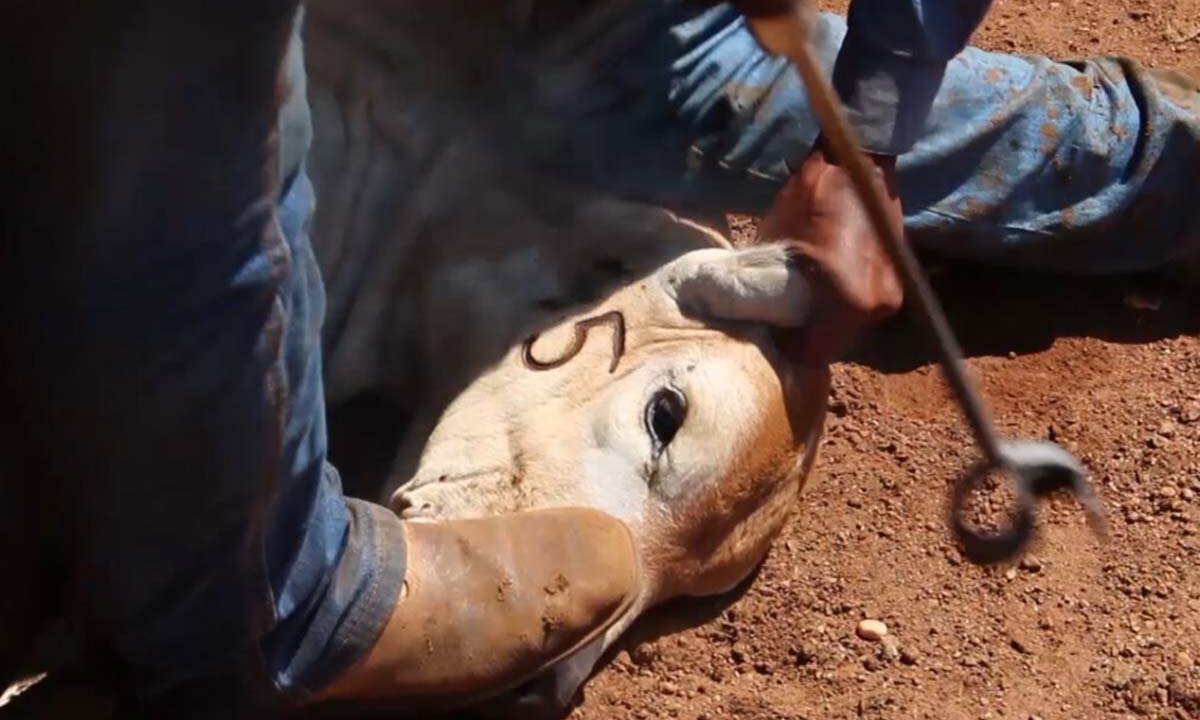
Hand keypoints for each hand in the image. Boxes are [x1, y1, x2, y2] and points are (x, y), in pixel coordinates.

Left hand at [756, 139, 904, 365]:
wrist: (859, 163)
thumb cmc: (810, 200)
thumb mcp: (777, 248)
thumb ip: (771, 293)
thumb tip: (760, 321)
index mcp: (849, 303)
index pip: (812, 354)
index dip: (787, 347)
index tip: (771, 332)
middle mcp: (877, 307)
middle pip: (833, 344)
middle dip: (807, 335)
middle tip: (783, 316)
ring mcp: (892, 294)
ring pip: (849, 327)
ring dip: (826, 320)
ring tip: (803, 298)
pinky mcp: (898, 280)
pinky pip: (864, 307)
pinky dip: (843, 303)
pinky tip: (826, 285)